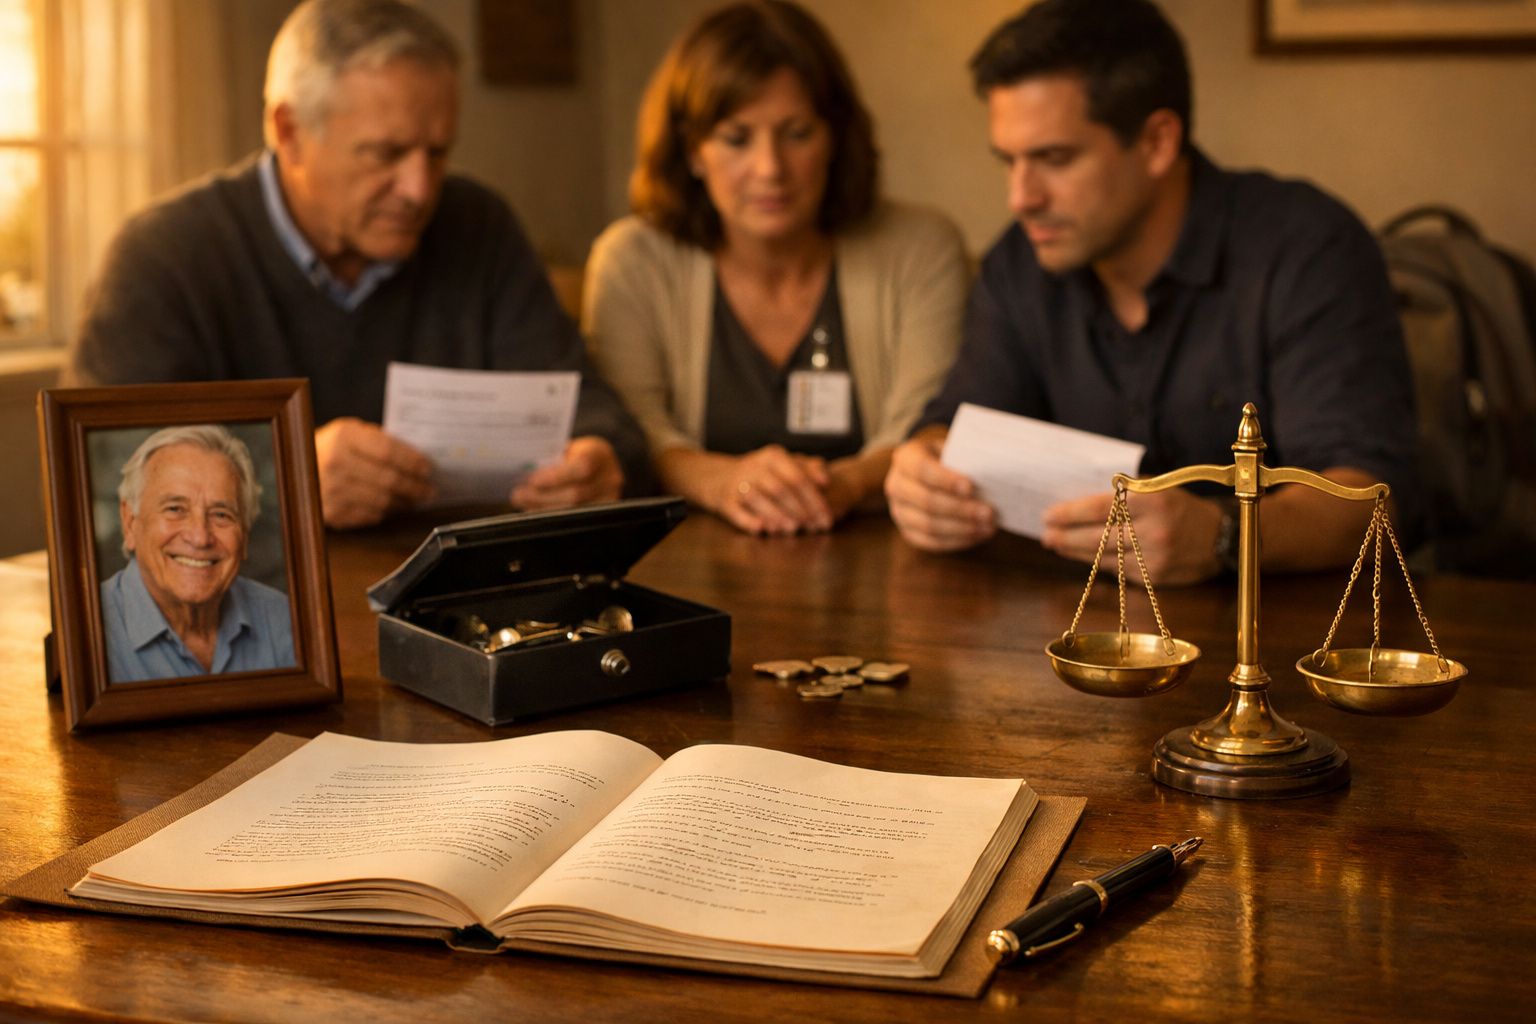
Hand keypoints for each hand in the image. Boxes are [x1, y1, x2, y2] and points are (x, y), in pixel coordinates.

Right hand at [314, 418, 434, 529]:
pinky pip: (368, 516)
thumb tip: (419, 461)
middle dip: (415, 487)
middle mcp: (334, 463)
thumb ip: (381, 442)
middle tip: (430, 491)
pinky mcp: (330, 512)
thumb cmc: (333, 446)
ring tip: (416, 500)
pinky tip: (394, 507)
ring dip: (404, 503)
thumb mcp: (353, 432)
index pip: (388, 452)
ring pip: (381, 501)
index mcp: (343, 437)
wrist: (293, 465)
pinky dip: (385, 512)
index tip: (429, 469)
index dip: (413, 462)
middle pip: (388, 480)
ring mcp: (330, 490)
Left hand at [511, 436, 623, 510]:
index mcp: (600, 454)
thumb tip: (525, 474)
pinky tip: (536, 510)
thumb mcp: (567, 449)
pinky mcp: (603, 515)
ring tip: (523, 502)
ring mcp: (609, 499)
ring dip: (543, 508)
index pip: (582, 468)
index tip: (532, 481)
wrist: (600, 465)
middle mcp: (610, 478)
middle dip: (543, 496)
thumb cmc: (577, 454)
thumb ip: (551, 459)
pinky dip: (552, 515)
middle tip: (518, 495)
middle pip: (576, 495)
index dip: (557, 477)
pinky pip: (574, 520)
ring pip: (573, 510)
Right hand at [715, 445, 832, 535]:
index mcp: (773, 456)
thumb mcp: (786, 464)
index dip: (814, 499)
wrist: (721, 477)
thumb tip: (825, 481)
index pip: (798, 477)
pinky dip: (749, 520)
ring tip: (793, 529)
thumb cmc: (764, 473)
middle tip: (813, 526)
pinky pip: (736, 511)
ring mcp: (738, 483)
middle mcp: (754, 466)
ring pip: (759, 498)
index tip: (827, 517)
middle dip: (799, 509)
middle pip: (780, 489)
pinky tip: (763, 530)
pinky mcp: (725, 499)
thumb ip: (810, 468)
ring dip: (777, 515)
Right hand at [883, 432, 995, 551]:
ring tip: (988, 527)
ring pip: (928, 526)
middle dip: (960, 509)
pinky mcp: (907, 531)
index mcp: (906, 457)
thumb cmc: (950, 458)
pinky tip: (978, 535)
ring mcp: (898, 511)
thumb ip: (966, 460)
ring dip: (962, 529)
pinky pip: (931, 542)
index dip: (946, 480)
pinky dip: (957, 541)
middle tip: (989, 513)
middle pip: (926, 501)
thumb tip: (993, 475)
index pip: (922, 469)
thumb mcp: (954, 449)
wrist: (933, 471)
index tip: (972, 487)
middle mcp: (896, 485)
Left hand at [1041, 488, 1224, 584]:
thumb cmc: (1179, 506)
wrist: (1220, 537)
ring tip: (1057, 545)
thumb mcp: (1156, 488)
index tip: (1048, 515)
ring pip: (1103, 559)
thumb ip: (1123, 494)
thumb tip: (1079, 504)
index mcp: (1152, 501)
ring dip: (1076, 554)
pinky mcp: (1155, 578)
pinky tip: (1085, 558)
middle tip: (1046, 535)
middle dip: (1066, 538)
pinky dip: (1100, 564)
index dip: (1070, 514)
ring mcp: (1154, 558)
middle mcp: (1153, 531)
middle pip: (1097, 538)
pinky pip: (1118, 572)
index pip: (1101, 508)